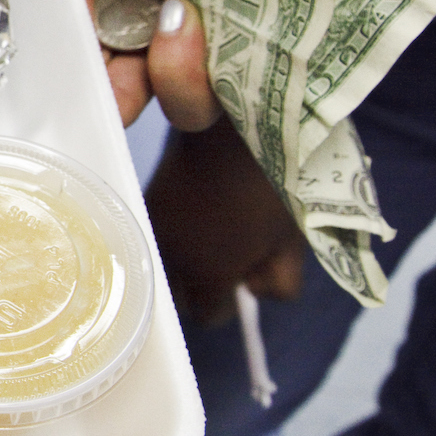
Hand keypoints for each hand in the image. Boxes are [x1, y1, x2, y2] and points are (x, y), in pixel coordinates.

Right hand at [145, 120, 306, 325]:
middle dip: (200, 286)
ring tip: (208, 231)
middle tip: (224, 259)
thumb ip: (278, 280)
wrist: (232, 121)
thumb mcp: (290, 239)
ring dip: (182, 259)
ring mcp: (153, 228)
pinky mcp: (145, 201)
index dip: (228, 301)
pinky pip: (154, 236)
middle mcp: (171, 258)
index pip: (210, 314)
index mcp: (208, 274)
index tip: (240, 280)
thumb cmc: (272, 183)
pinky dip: (171, 234)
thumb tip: (255, 289)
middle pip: (178, 295)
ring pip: (163, 264)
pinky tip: (191, 211)